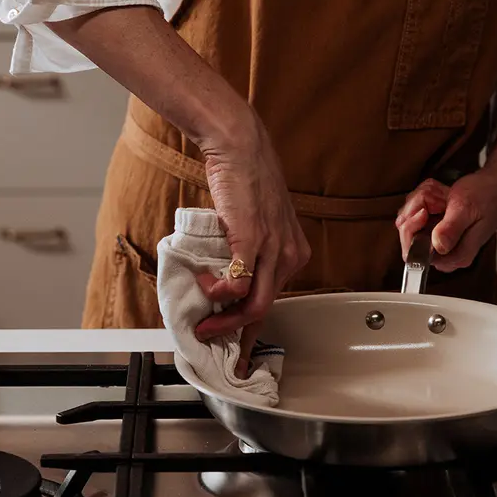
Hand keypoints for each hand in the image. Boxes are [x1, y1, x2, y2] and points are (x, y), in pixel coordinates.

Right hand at [193, 113, 310, 375]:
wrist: (240, 147)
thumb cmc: (244, 181)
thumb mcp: (256, 223)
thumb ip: (248, 251)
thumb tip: (224, 277)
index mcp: (293, 254)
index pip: (274, 302)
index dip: (254, 330)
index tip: (239, 349)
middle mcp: (289, 256)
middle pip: (264, 310)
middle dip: (236, 334)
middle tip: (210, 339)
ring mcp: (274, 250)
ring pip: (255, 306)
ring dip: (225, 322)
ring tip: (203, 325)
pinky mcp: (254, 240)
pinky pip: (238, 284)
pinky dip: (218, 292)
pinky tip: (204, 285)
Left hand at [395, 127, 496, 271]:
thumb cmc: (488, 196)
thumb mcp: (467, 208)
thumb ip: (451, 229)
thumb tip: (437, 246)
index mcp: (455, 256)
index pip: (414, 254)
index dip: (412, 229)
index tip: (424, 210)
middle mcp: (446, 253)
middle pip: (408, 237)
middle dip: (416, 210)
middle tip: (434, 196)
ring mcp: (440, 242)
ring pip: (410, 223)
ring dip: (420, 201)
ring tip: (442, 194)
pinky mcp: (437, 230)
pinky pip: (416, 214)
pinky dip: (424, 199)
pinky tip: (440, 194)